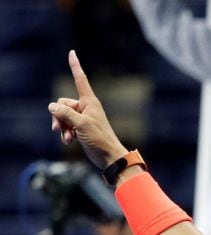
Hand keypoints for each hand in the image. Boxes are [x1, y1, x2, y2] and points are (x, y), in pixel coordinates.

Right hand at [48, 51, 126, 169]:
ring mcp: (83, 118)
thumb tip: (52, 106)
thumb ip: (65, 113)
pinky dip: (65, 133)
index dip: (75, 66)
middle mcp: (86, 108)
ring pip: (62, 116)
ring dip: (62, 127)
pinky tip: (69, 141)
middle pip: (62, 104)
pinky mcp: (81, 128)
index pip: (80, 80)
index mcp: (89, 102)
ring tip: (67, 137)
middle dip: (58, 116)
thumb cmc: (99, 139)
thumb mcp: (80, 125)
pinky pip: (66, 126)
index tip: (72, 53)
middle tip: (59, 128)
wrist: (108, 157)